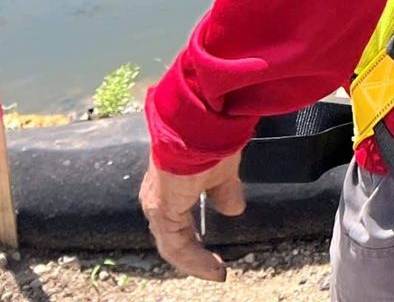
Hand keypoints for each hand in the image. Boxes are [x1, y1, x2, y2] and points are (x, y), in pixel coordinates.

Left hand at [140, 150, 245, 280]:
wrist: (200, 121)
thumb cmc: (211, 137)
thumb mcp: (223, 170)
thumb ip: (225, 191)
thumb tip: (234, 208)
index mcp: (171, 187)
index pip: (179, 223)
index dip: (196, 241)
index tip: (218, 254)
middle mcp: (159, 199)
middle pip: (174, 237)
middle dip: (195, 255)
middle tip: (217, 269)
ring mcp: (159, 207)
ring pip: (174, 244)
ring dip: (196, 260)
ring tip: (217, 272)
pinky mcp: (164, 212)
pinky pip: (176, 245)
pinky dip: (195, 259)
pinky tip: (213, 268)